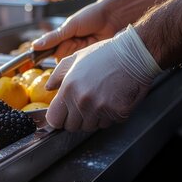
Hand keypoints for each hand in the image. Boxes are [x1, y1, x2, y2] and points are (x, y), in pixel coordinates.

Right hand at [32, 1, 121, 59]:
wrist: (112, 17)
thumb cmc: (90, 17)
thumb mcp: (69, 26)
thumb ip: (53, 38)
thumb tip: (34, 46)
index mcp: (61, 37)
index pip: (48, 50)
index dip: (44, 53)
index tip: (36, 58)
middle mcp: (68, 46)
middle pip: (58, 57)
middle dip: (63, 50)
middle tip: (72, 41)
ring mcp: (78, 53)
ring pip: (68, 61)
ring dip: (73, 55)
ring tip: (83, 42)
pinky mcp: (88, 58)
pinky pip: (79, 64)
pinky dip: (82, 59)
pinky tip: (88, 49)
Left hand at [45, 25, 162, 131]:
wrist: (133, 54)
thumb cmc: (104, 54)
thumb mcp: (75, 58)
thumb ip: (57, 75)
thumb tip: (48, 88)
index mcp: (69, 89)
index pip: (55, 120)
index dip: (58, 118)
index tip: (62, 115)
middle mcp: (82, 101)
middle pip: (71, 127)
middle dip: (75, 119)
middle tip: (83, 105)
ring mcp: (101, 109)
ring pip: (89, 127)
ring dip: (92, 118)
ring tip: (99, 100)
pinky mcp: (118, 113)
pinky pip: (107, 123)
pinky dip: (108, 116)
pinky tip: (111, 100)